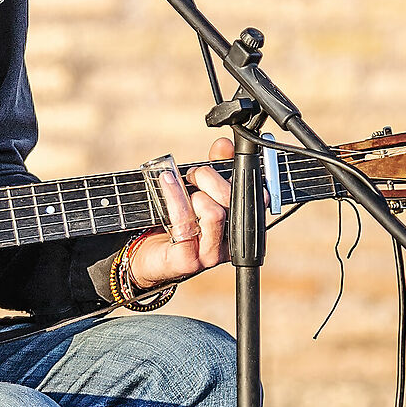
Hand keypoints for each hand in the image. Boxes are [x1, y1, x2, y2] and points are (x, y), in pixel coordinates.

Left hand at [122, 138, 233, 290]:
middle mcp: (231, 243)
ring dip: (193, 192)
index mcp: (241, 225)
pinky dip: (175, 196)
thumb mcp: (198, 190)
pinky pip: (186, 221)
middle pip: (234, 203)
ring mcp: (211, 254)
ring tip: (179, 187)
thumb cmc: (176, 221)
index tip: (229, 155)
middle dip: (211, 179)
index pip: (258, 198)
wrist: (147, 253)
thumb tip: (224, 145)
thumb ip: (214, 169)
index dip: (245, 175)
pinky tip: (167, 184)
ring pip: (214, 213)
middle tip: (194, 174)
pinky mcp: (188, 261)